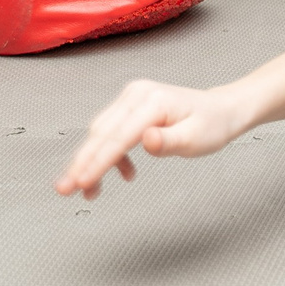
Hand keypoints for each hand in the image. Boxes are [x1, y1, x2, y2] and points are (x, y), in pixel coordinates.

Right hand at [55, 78, 244, 198]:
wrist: (221, 111)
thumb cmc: (212, 124)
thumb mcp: (196, 138)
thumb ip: (169, 141)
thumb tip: (145, 141)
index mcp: (153, 101)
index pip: (117, 136)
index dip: (97, 162)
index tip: (81, 182)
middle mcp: (137, 94)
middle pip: (101, 133)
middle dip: (81, 163)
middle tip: (64, 190)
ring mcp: (132, 98)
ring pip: (101, 133)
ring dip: (91, 162)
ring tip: (87, 191)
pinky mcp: (131, 106)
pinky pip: (111, 132)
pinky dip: (110, 155)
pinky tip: (123, 174)